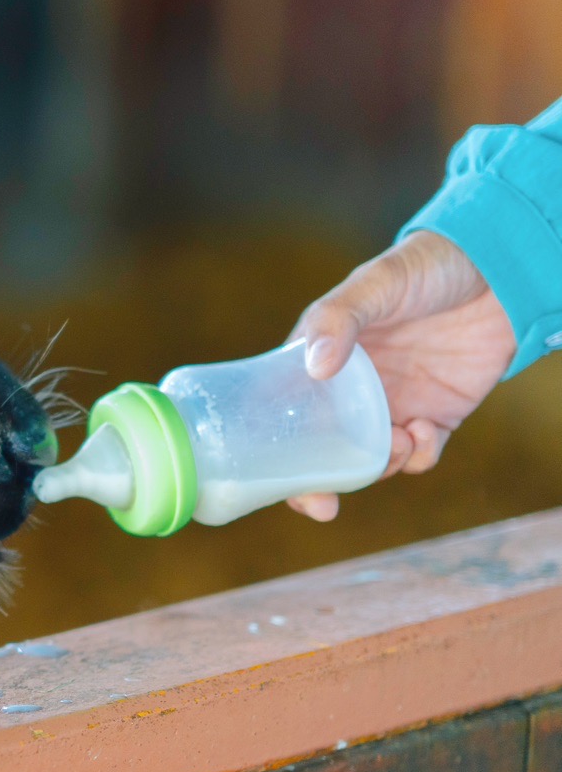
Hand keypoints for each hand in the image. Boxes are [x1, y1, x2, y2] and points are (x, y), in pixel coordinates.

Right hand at [286, 231, 515, 519]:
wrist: (498, 271)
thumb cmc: (423, 268)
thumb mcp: (374, 285)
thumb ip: (338, 320)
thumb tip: (316, 367)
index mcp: (321, 362)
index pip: (283, 413)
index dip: (273, 453)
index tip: (274, 480)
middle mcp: (351, 390)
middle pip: (322, 451)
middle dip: (318, 484)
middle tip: (324, 503)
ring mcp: (393, 405)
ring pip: (370, 459)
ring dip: (377, 466)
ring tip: (396, 444)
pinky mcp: (437, 415)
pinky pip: (420, 453)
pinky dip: (418, 456)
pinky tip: (423, 432)